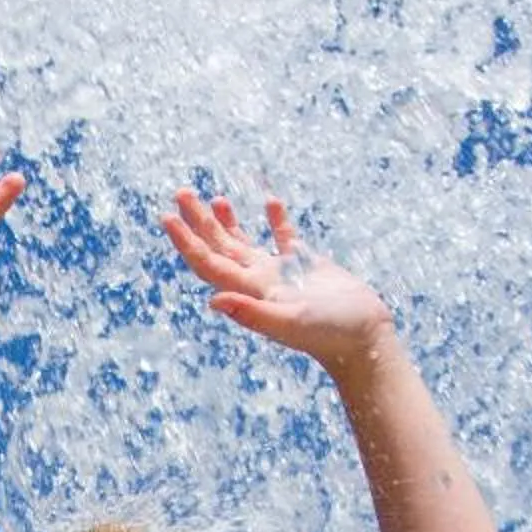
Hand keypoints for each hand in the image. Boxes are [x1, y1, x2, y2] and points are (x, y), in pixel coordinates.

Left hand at [161, 192, 393, 374]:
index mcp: (250, 292)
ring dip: (227, 221)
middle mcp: (259, 282)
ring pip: (246, 242)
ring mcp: (281, 273)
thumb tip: (212, 300)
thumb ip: (252, 312)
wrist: (364, 338)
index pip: (208, 263)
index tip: (167, 216)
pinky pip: (284, 237)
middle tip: (181, 193)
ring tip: (214, 198)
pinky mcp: (306, 265)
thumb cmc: (328, 333)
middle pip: (219, 247)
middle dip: (199, 222)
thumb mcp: (290, 322)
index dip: (186, 241)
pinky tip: (269, 201)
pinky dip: (276, 219)